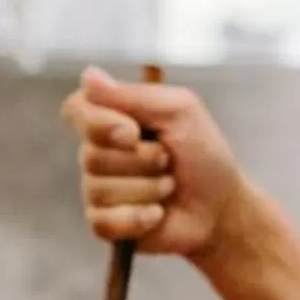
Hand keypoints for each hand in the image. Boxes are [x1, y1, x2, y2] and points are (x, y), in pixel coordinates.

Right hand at [59, 67, 252, 261]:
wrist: (221, 206)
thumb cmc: (203, 153)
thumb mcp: (180, 112)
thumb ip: (133, 95)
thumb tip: (88, 76)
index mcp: (112, 117)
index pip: (77, 109)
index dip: (98, 122)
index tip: (132, 132)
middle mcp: (98, 151)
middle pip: (91, 154)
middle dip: (141, 160)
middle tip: (168, 160)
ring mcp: (98, 189)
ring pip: (100, 189)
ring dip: (148, 188)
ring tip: (169, 187)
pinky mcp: (105, 223)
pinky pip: (104, 221)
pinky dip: (139, 217)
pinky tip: (158, 214)